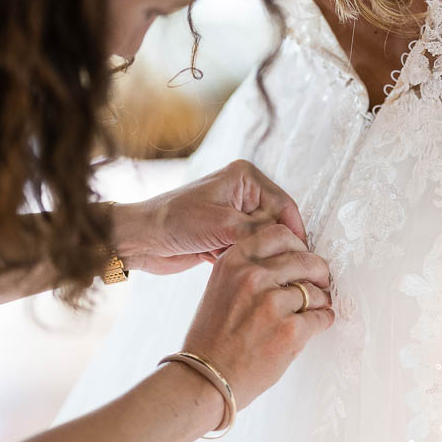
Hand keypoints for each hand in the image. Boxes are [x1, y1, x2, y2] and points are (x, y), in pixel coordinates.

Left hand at [114, 160, 306, 275]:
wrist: (140, 239)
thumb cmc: (173, 222)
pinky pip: (246, 250)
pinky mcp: (225, 235)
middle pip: (275, 224)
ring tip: (241, 263)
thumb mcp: (223, 225)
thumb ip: (259, 231)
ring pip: (261, 241)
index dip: (293, 232)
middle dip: (270, 245)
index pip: (284, 205)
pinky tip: (225, 262)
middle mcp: (243, 192)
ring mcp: (234, 214)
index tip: (301, 255)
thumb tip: (291, 243)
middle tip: (268, 265)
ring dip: (252, 254)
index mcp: (245, 177)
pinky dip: (240, 260)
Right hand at [179, 222, 334, 409]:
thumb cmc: (211, 340)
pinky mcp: (290, 330)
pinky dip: (323, 321)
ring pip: (315, 291)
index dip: (297, 246)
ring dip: (319, 302)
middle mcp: (252, 277)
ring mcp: (272, 303)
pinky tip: (312, 327)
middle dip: (318, 272)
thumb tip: (287, 262)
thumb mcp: (219, 289)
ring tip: (311, 312)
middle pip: (305, 259)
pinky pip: (322, 316)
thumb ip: (247, 270)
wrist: (205, 378)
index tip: (302, 257)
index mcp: (234, 262)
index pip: (279, 234)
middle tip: (320, 282)